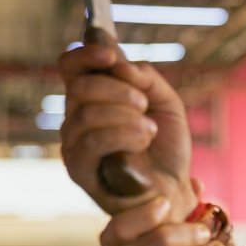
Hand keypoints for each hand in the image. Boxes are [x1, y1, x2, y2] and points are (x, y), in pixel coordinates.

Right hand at [58, 39, 193, 216]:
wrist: (174, 191)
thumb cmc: (166, 151)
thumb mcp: (167, 105)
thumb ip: (146, 78)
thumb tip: (119, 63)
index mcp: (92, 100)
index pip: (71, 67)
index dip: (86, 55)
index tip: (110, 55)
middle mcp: (75, 119)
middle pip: (80, 87)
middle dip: (119, 90)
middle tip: (144, 105)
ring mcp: (73, 144)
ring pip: (87, 113)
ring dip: (127, 116)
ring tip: (150, 129)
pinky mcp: (78, 169)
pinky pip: (92, 140)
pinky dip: (124, 135)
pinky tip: (143, 142)